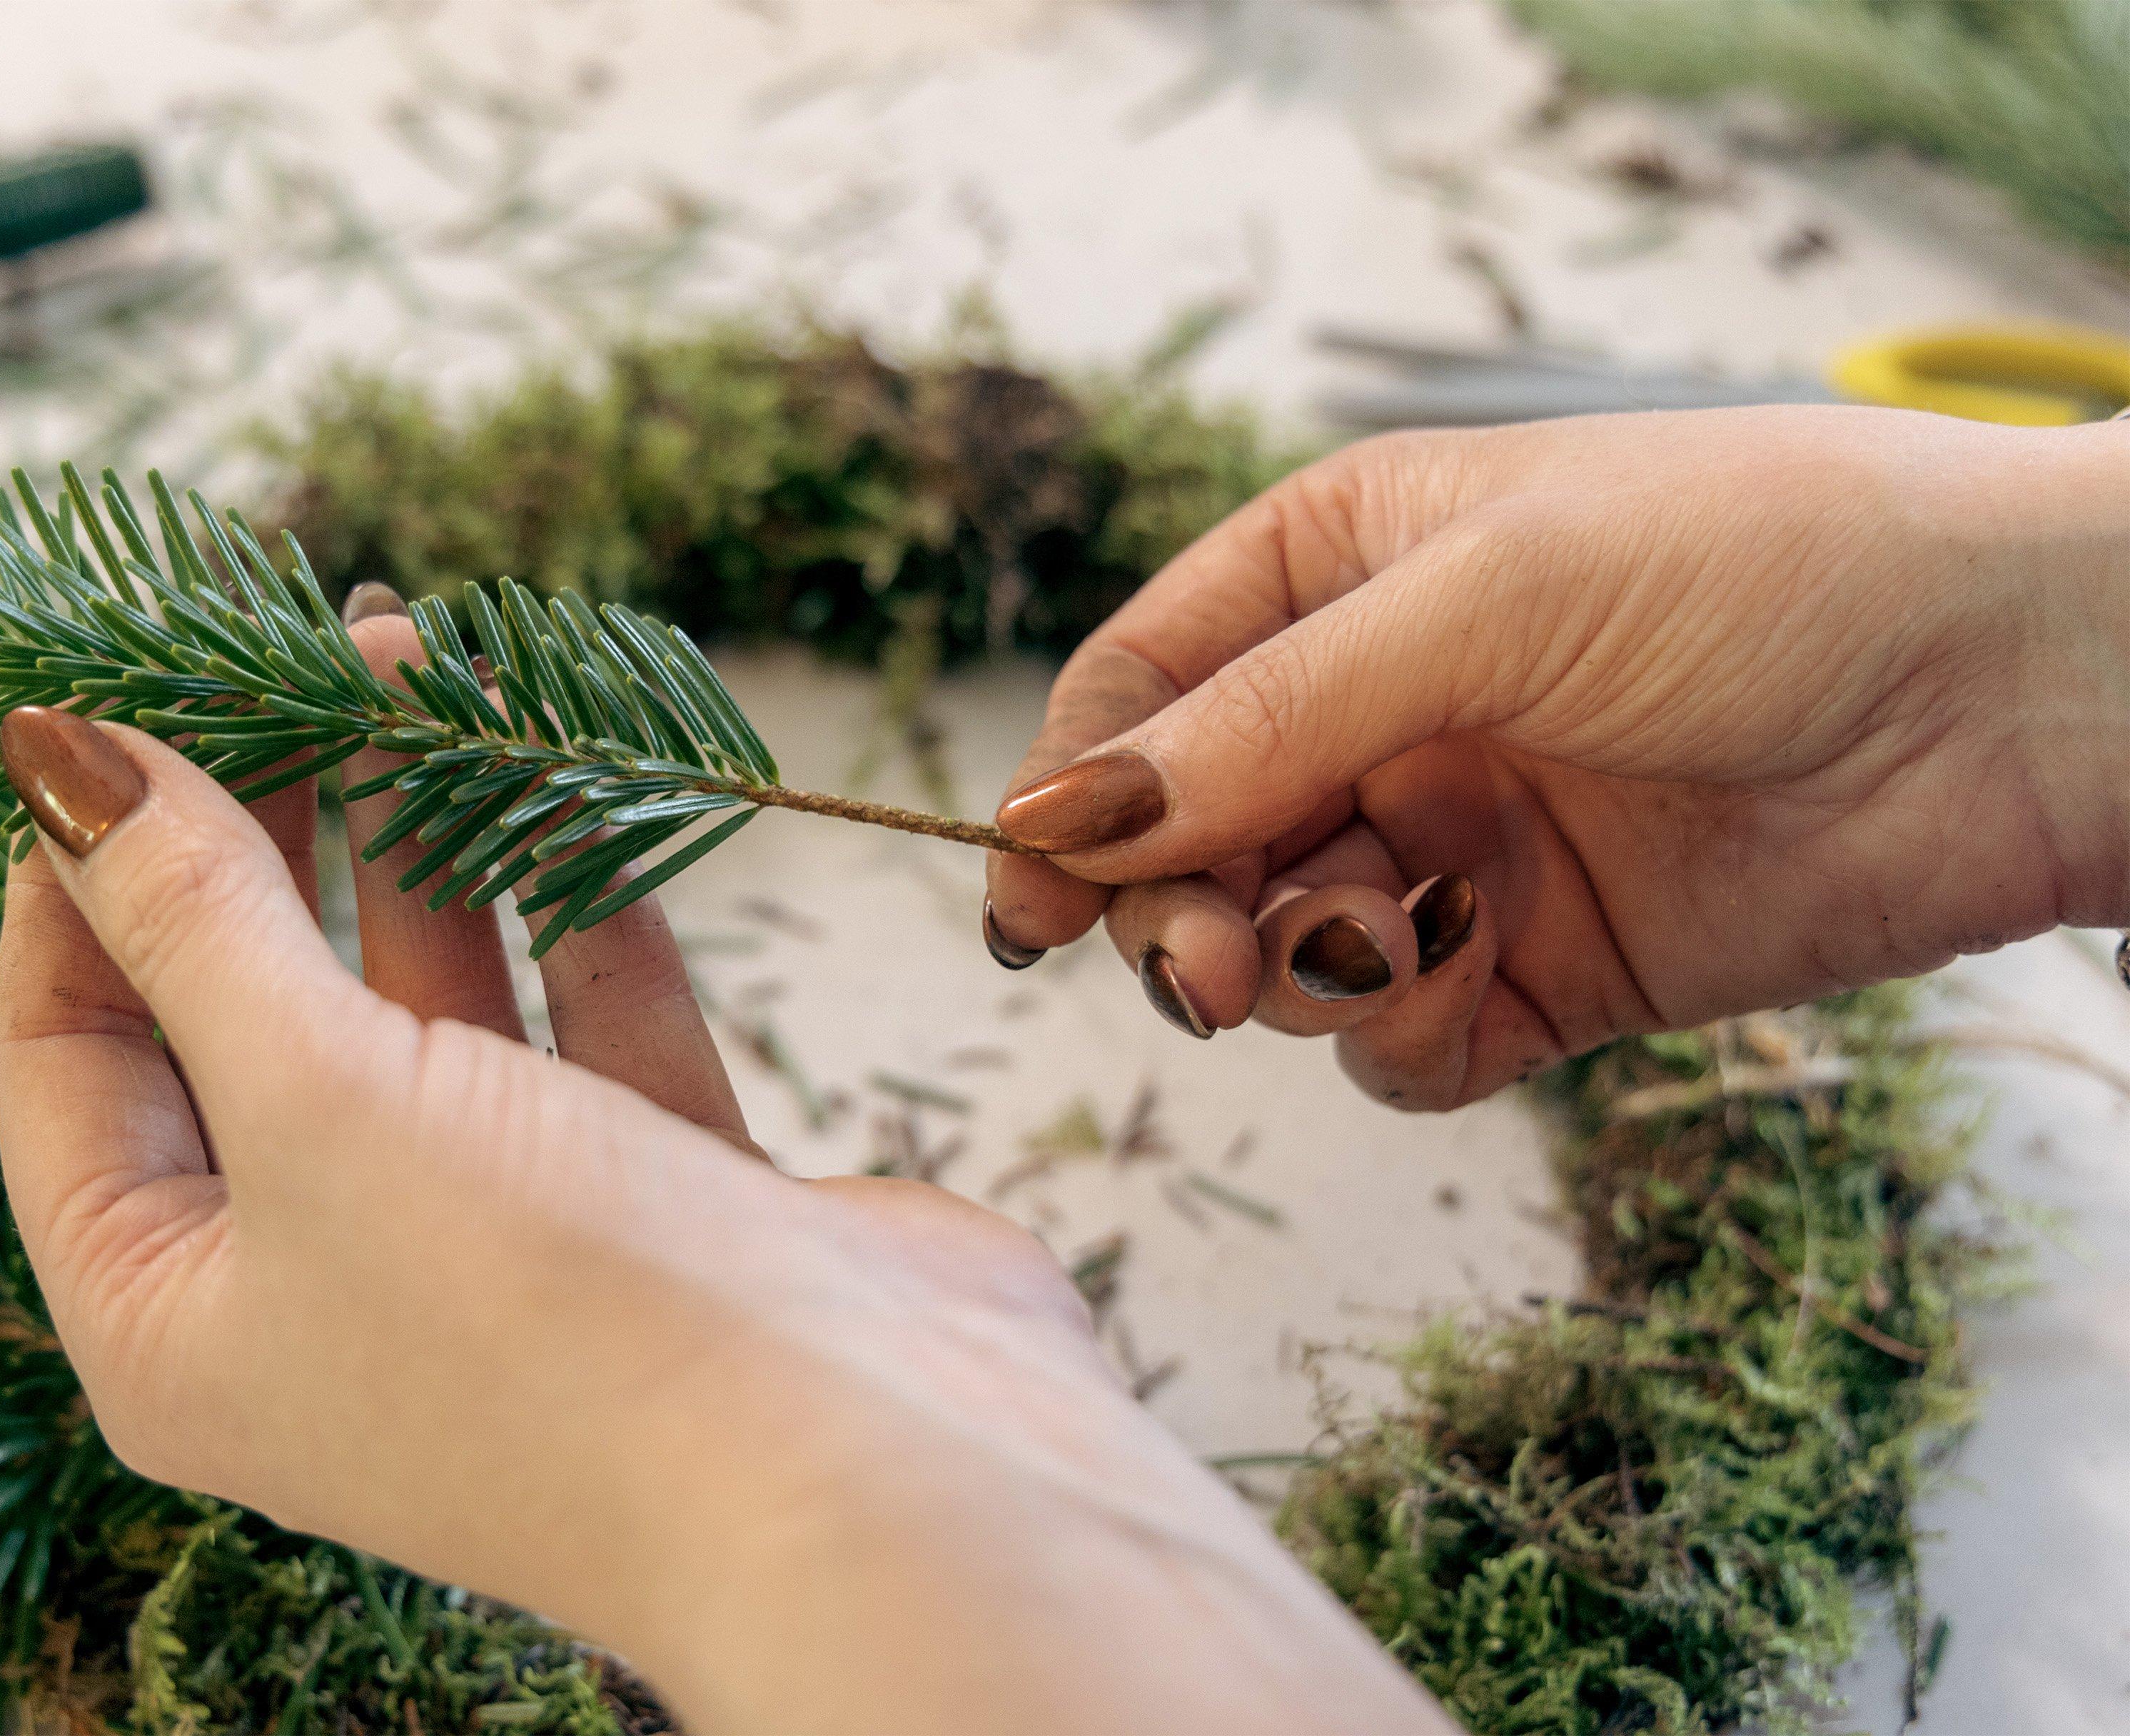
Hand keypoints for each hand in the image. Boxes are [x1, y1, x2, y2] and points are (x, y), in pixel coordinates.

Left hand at [0, 601, 1454, 1735]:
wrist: (883, 1484)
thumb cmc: (550, 1326)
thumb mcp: (318, 1103)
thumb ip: (192, 916)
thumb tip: (55, 753)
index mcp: (177, 1315)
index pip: (71, 1056)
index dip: (82, 872)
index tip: (128, 693)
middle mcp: (324, 1284)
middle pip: (255, 1006)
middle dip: (273, 818)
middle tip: (300, 639)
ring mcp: (501, 1242)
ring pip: (433, 995)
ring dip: (425, 830)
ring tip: (420, 653)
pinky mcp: (660, 1202)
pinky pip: (586, 1021)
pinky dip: (574, 900)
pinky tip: (554, 770)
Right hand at [988, 406, 2129, 1106]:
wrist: (2023, 690)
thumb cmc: (1769, 563)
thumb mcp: (1486, 597)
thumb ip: (1265, 721)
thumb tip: (1060, 825)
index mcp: (1345, 570)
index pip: (1144, 688)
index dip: (1072, 793)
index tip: (1026, 897)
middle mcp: (1383, 709)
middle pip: (1192, 840)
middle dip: (1176, 907)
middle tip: (1202, 962)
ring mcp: (1460, 842)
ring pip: (1285, 947)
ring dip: (1295, 968)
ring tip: (1379, 948)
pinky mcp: (1542, 965)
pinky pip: (1405, 1035)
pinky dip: (1409, 1033)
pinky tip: (1472, 986)